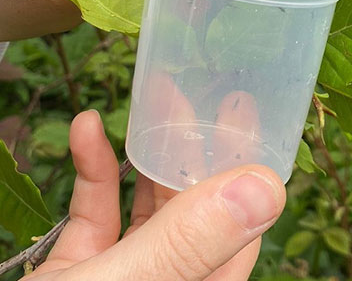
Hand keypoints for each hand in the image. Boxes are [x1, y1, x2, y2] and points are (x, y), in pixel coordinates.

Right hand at [23, 110, 284, 280]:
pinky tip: (85, 129)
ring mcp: (127, 276)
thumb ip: (192, 241)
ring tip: (149, 94)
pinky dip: (93, 171)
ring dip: (145, 149)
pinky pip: (96, 213)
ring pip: (149, 205)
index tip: (244, 110)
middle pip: (197, 207)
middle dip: (192, 144)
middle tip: (195, 89)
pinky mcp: (83, 271)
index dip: (246, 164)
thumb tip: (267, 187)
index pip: (242, 226)